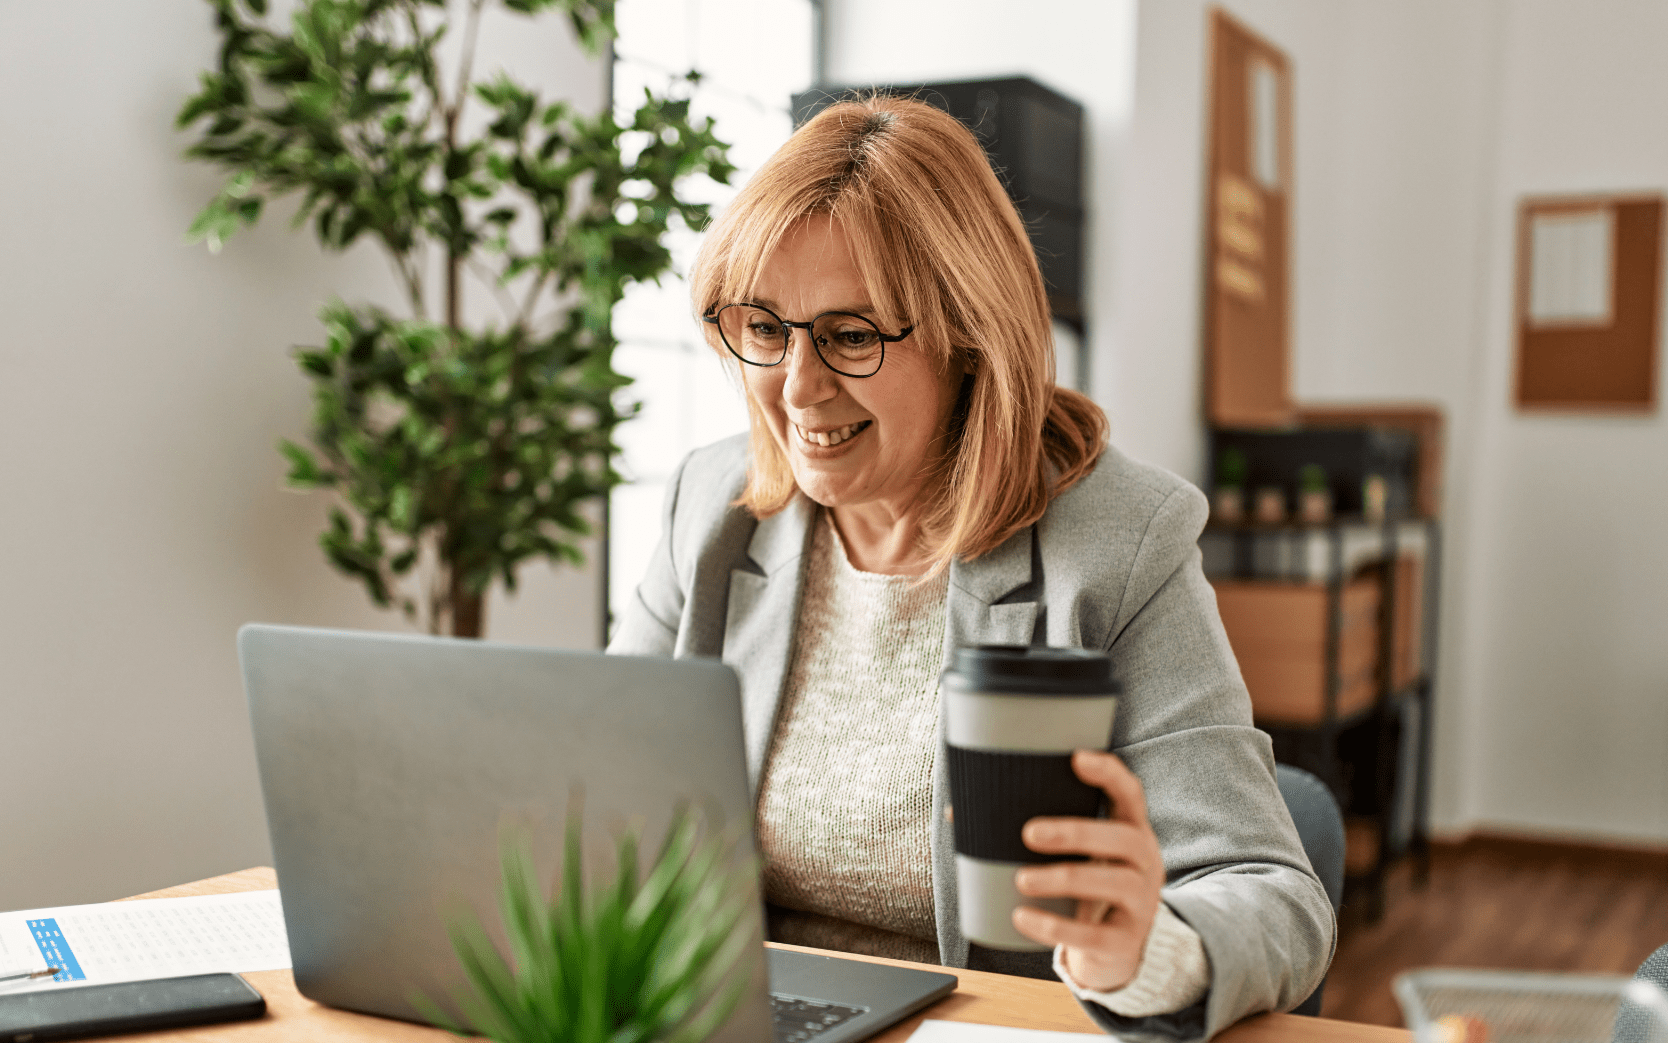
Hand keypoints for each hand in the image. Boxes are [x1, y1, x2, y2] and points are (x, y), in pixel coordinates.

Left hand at [1011, 748, 1164, 991]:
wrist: (1116, 949)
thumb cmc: (1084, 885)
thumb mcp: (1076, 854)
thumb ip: (1035, 829)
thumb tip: (957, 812)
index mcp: (1131, 830)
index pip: (1130, 793)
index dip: (1108, 774)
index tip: (1077, 758)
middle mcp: (1145, 861)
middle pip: (1122, 838)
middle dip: (1075, 832)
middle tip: (1028, 834)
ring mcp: (1141, 902)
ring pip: (1112, 883)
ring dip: (1063, 878)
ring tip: (1021, 879)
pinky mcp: (1125, 941)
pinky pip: (1094, 934)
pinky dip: (1055, 927)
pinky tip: (1022, 918)